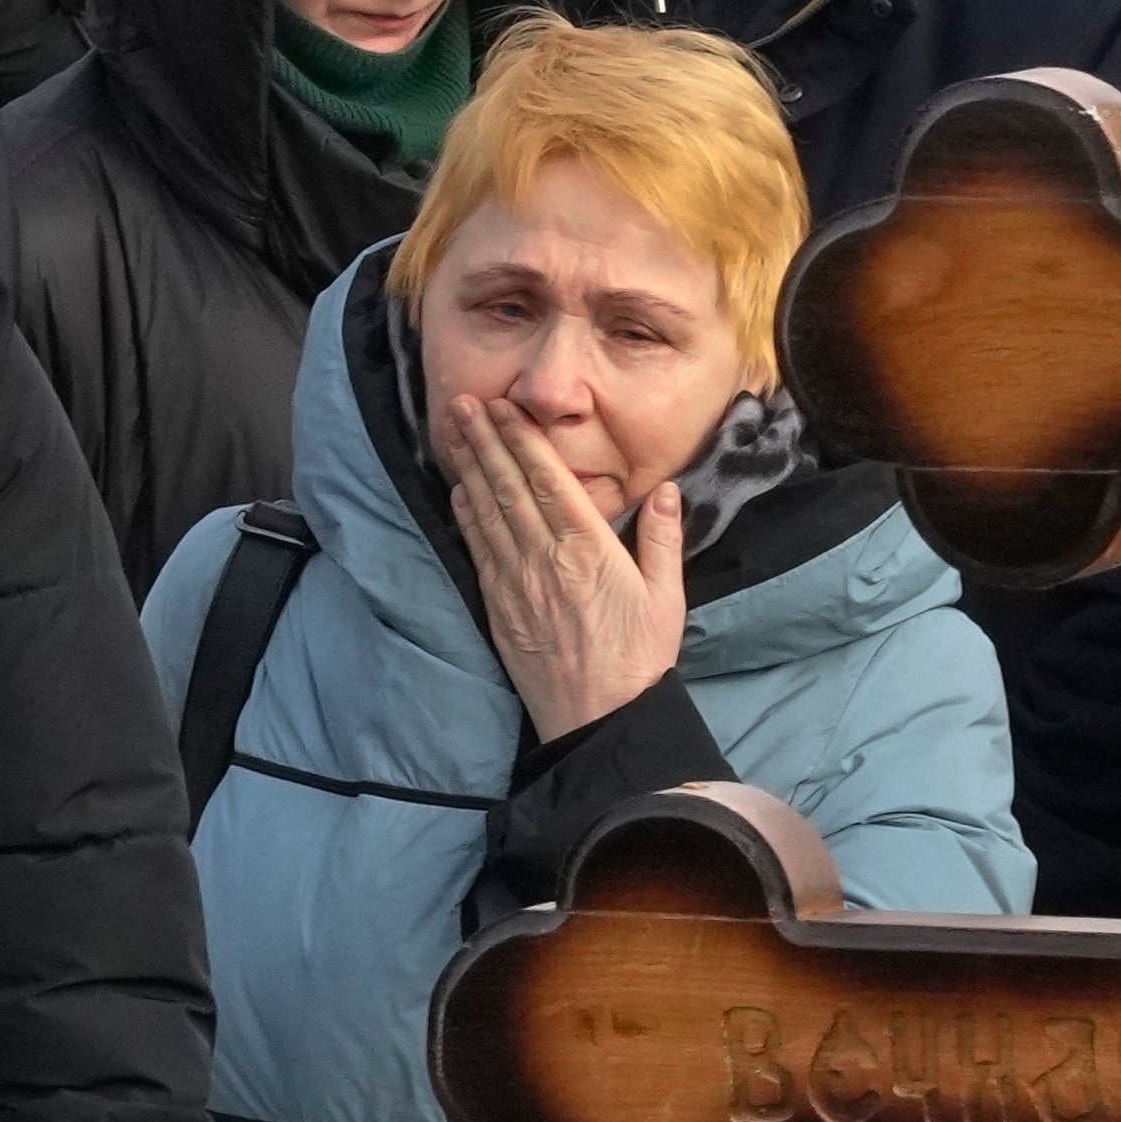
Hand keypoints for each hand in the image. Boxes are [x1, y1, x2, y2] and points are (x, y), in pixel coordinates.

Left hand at [436, 382, 687, 734]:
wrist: (600, 719)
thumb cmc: (640, 659)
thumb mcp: (667, 597)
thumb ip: (663, 539)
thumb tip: (666, 490)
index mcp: (589, 550)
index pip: (548, 480)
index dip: (522, 439)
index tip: (504, 407)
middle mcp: (545, 559)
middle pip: (508, 486)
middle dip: (485, 440)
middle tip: (465, 401)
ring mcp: (516, 583)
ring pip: (486, 512)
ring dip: (468, 467)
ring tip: (453, 430)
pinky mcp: (499, 608)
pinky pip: (478, 549)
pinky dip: (466, 514)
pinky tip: (459, 489)